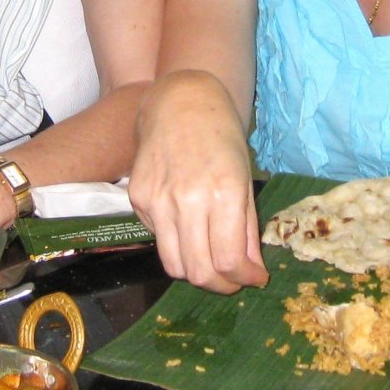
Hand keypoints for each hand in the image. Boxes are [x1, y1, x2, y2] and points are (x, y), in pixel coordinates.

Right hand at [128, 73, 267, 293]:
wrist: (180, 103)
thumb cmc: (220, 137)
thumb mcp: (244, 179)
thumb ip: (247, 229)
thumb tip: (252, 271)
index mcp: (223, 193)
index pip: (228, 261)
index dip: (243, 279)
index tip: (252, 278)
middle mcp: (187, 199)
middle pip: (199, 273)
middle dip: (220, 286)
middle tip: (232, 280)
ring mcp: (157, 200)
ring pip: (174, 266)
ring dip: (196, 273)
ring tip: (210, 261)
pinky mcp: (137, 199)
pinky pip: (158, 239)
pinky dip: (176, 243)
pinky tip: (187, 225)